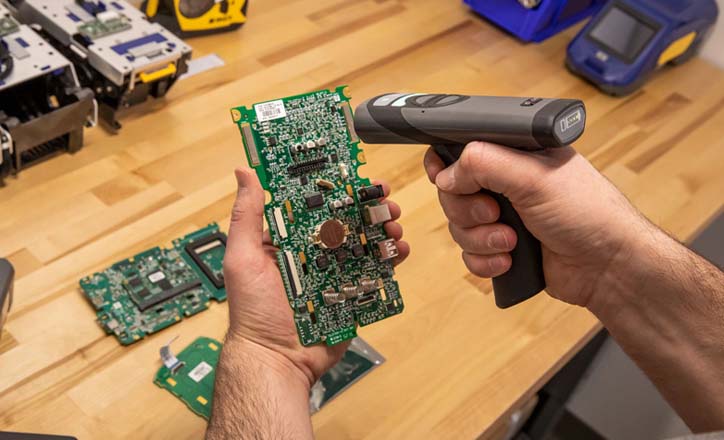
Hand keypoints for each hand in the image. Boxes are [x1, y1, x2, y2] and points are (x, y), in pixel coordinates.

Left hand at [222, 168, 409, 385]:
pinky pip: (375, 272)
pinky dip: (390, 258)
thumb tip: (245, 173)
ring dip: (382, 227)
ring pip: (364, 242)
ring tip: (393, 222)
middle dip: (367, 205)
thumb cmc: (254, 313)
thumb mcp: (243, 258)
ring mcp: (334, 272)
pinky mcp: (351, 293)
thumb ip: (247, 216)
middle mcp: (312, 252)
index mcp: (287, 240)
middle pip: (345, 219)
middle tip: (383, 198)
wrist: (278, 360)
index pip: (313, 203)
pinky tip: (398, 250)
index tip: (353, 173)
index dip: (334, 187)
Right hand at [424, 142, 647, 307]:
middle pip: (453, 193)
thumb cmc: (588, 214)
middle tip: (496, 213)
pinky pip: (470, 255)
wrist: (608, 267)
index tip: (448, 180)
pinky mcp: (502, 247)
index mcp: (514, 154)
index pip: (463, 150)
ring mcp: (504, 217)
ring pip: (458, 227)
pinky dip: (485, 261)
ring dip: (481, 239)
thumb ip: (483, 164)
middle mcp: (506, 183)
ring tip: (512, 241)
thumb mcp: (533, 176)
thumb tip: (445, 174)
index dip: (447, 165)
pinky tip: (510, 260)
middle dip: (468, 210)